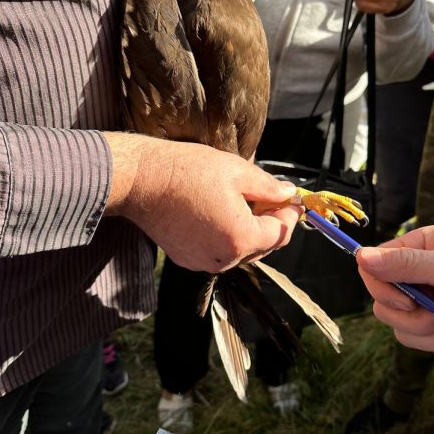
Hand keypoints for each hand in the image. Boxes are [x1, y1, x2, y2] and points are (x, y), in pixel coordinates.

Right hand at [103, 133, 301, 271]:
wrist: (141, 181)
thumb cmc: (187, 172)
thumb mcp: (237, 172)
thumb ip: (269, 188)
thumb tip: (288, 194)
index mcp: (241, 238)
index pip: (281, 233)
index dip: (290, 214)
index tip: (292, 199)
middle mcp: (224, 258)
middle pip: (263, 246)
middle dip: (271, 222)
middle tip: (270, 196)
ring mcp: (203, 262)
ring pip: (241, 251)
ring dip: (248, 230)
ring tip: (242, 202)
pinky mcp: (187, 259)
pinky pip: (219, 252)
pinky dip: (226, 237)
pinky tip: (219, 213)